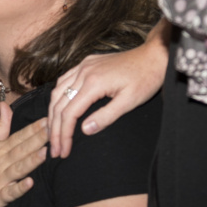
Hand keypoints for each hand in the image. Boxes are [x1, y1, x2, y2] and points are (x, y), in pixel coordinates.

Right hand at [0, 104, 47, 206]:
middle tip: (54, 131)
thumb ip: (1, 125)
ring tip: (45, 154)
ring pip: (17, 169)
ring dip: (30, 161)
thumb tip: (6, 104)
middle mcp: (0, 162)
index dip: (34, 129)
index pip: (19, 136)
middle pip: (21, 150)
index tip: (49, 119)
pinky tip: (29, 183)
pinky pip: (9, 193)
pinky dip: (18, 189)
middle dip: (37, 140)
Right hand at [48, 37, 168, 157]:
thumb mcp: (129, 102)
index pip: (69, 113)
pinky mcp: (86, 63)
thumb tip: (84, 130)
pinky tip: (58, 106)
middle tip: (55, 149)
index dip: (64, 134)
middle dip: (55, 128)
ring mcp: (83, 66)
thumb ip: (106, 116)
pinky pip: (64, 79)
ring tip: (52, 131)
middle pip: (59, 104)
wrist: (154, 56)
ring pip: (57, 91)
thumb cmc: (145, 79)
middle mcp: (83, 72)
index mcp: (93, 83)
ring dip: (52, 113)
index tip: (63, 151)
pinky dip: (58, 95)